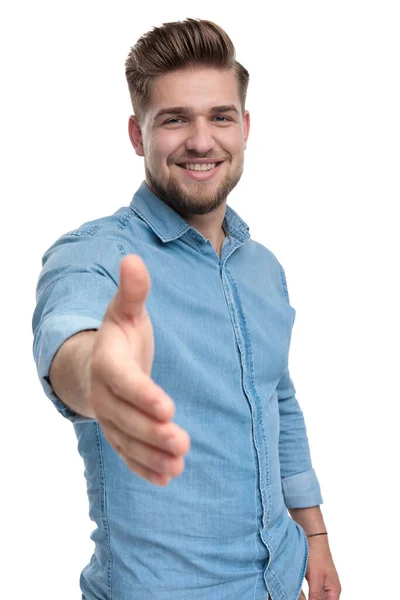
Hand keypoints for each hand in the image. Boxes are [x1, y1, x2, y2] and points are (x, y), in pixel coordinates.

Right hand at [89, 254, 190, 485]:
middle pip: (126, 418)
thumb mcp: (126, 310)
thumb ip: (133, 291)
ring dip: (151, 455)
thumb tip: (133, 259)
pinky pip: (128, 453)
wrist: (101, 362)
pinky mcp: (118, 433)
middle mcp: (105, 394)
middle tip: (183, 443)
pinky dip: (144, 467)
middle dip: (153, 432)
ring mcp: (110, 417)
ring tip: (179, 466)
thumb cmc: (121, 334)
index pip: (123, 381)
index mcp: (108, 362)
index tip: (168, 407)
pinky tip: (167, 477)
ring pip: (127, 440)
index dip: (143, 394)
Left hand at [305, 535, 341, 598]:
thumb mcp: (315, 579)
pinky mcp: (318, 579)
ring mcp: (325, 584)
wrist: (314, 538)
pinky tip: (302, 595)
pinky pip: (315, 593)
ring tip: (301, 597)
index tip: (308, 599)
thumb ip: (315, 596)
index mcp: (334, 591)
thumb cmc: (316, 555)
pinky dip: (309, 595)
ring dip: (311, 598)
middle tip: (303, 597)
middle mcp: (332, 589)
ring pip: (320, 599)